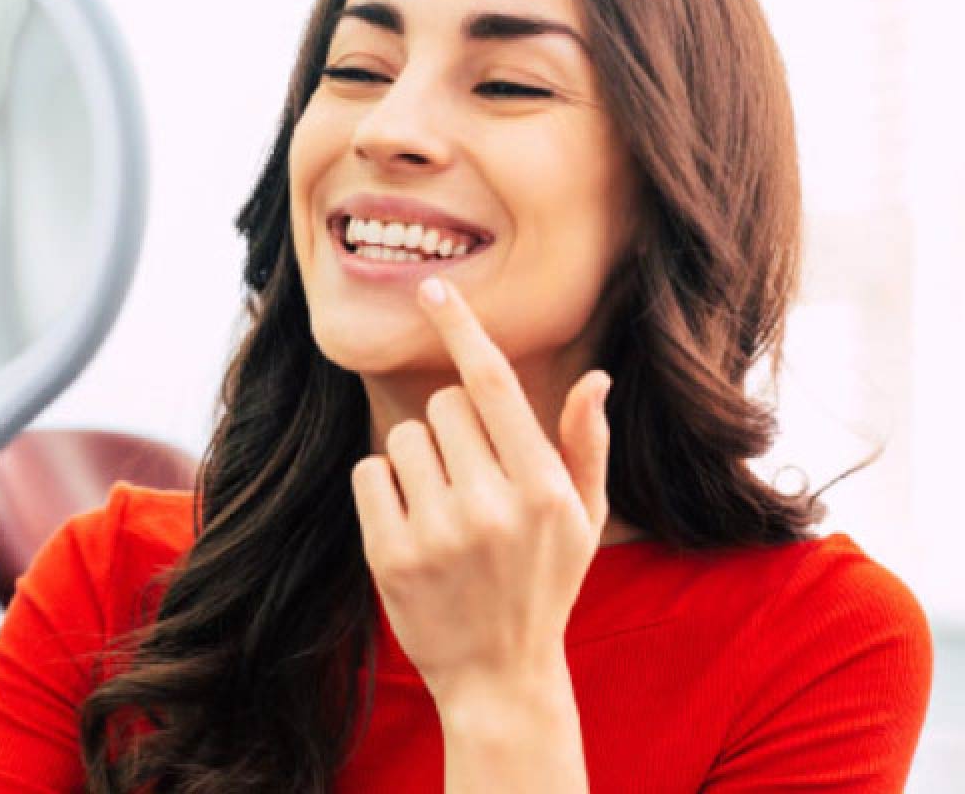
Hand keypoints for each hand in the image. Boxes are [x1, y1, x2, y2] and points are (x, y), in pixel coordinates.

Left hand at [349, 276, 612, 708]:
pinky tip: (412, 527)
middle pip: (444, 406)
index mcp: (542, 487)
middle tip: (471, 480)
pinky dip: (383, 490)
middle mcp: (491, 505)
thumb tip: (595, 378)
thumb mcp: (583, 518)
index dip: (462, 329)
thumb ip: (586, 445)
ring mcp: (436, 532)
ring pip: (403, 437)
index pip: (495, 384)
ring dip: (418, 460)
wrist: (499, 676)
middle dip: (453, 430)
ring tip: (443, 509)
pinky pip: (369, 474)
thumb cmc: (544, 583)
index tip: (433, 289)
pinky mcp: (389, 555)